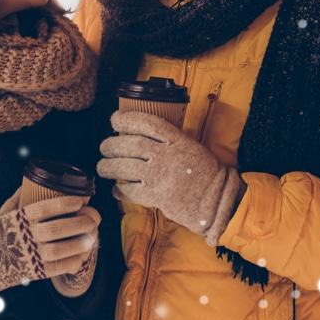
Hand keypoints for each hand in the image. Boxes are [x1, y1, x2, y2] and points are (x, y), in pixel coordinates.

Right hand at [0, 194, 98, 299]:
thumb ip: (16, 200)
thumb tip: (27, 183)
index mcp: (18, 218)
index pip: (46, 208)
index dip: (66, 203)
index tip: (80, 200)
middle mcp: (26, 236)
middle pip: (59, 228)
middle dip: (81, 222)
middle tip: (94, 217)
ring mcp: (30, 256)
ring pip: (62, 249)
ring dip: (81, 242)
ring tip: (93, 236)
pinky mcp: (34, 273)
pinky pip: (59, 268)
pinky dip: (74, 261)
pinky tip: (82, 255)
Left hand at [96, 110, 244, 245]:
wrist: (216, 200)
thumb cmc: (205, 173)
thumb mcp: (191, 147)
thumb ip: (169, 141)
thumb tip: (140, 135)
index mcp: (177, 140)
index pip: (147, 123)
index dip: (127, 119)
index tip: (114, 119)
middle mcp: (167, 155)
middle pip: (131, 144)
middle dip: (112, 144)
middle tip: (104, 147)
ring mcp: (161, 176)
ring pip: (126, 166)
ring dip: (109, 166)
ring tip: (102, 167)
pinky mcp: (157, 196)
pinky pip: (131, 191)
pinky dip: (120, 190)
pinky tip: (116, 190)